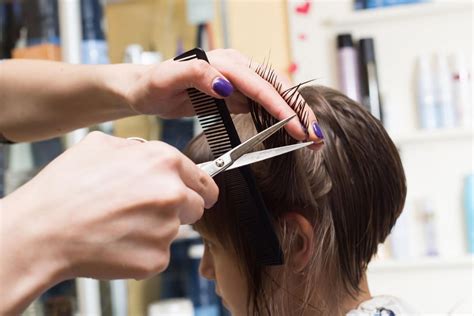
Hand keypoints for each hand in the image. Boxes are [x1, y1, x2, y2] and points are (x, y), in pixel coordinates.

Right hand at [0, 132, 217, 313]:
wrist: (42, 231)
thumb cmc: (65, 188)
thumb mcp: (100, 145)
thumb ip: (136, 147)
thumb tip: (148, 153)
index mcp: (163, 161)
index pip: (202, 179)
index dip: (197, 189)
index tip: (197, 196)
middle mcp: (172, 193)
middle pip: (195, 207)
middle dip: (178, 209)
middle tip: (147, 211)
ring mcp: (166, 228)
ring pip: (173, 230)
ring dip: (155, 229)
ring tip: (120, 224)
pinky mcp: (156, 258)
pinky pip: (158, 253)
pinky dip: (142, 251)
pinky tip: (116, 242)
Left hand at [126, 49, 321, 142]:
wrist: (145, 88)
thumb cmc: (154, 83)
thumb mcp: (168, 78)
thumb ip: (196, 74)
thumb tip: (226, 85)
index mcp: (225, 62)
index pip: (260, 85)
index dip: (281, 107)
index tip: (297, 127)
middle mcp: (236, 68)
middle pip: (277, 88)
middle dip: (299, 112)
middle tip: (315, 136)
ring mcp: (238, 81)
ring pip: (275, 96)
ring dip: (295, 115)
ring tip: (312, 136)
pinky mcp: (235, 93)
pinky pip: (263, 104)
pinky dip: (279, 118)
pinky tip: (290, 130)